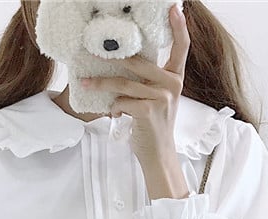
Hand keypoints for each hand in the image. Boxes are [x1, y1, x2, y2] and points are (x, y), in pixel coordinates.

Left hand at [81, 3, 190, 198]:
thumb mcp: (157, 100)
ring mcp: (162, 97)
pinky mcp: (149, 110)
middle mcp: (171, 85)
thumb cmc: (152, 127)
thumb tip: (123, 64)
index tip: (174, 7)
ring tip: (87, 82)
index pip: (181, 48)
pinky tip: (115, 116)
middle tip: (91, 53)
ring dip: (101, 83)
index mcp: (175, 79)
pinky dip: (113, 108)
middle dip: (111, 59)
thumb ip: (149, 82)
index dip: (178, 26)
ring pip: (124, 82)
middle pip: (137, 62)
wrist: (158, 156)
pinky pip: (122, 100)